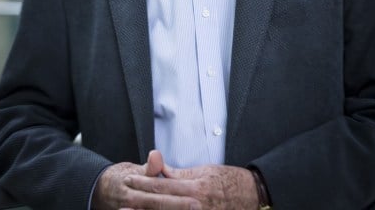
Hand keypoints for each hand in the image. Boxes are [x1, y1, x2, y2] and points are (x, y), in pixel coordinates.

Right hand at [91, 150, 200, 209]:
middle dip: (178, 207)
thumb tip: (156, 154)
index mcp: (135, 186)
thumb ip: (149, 167)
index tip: (194, 198)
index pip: (159, 191)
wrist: (102, 191)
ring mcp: (132, 209)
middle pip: (158, 205)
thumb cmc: (124, 180)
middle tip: (197, 207)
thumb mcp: (134, 171)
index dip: (177, 197)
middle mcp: (133, 202)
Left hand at [124, 153, 258, 209]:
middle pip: (162, 205)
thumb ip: (179, 173)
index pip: (163, 185)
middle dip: (141, 203)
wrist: (252, 194)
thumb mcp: (203, 171)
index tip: (129, 180)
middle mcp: (197, 205)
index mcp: (196, 187)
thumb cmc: (227, 180)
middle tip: (123, 201)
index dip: (144, 183)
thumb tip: (159, 169)